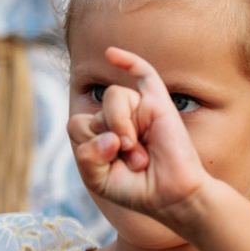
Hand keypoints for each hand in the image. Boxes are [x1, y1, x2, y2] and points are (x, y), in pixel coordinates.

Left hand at [68, 47, 211, 223]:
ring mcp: (138, 109)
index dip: (88, 148)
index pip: (76, 125)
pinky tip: (110, 53)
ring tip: (138, 152)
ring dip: (121, 126)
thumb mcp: (99, 180)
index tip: (109, 166)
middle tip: (132, 164)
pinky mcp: (159, 103)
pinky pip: (143, 72)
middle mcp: (116, 118)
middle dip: (106, 142)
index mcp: (99, 133)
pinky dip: (127, 60)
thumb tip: (107, 135)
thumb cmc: (137, 189)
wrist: (173, 197)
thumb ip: (87, 158)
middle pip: (92, 112)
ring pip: (112, 96)